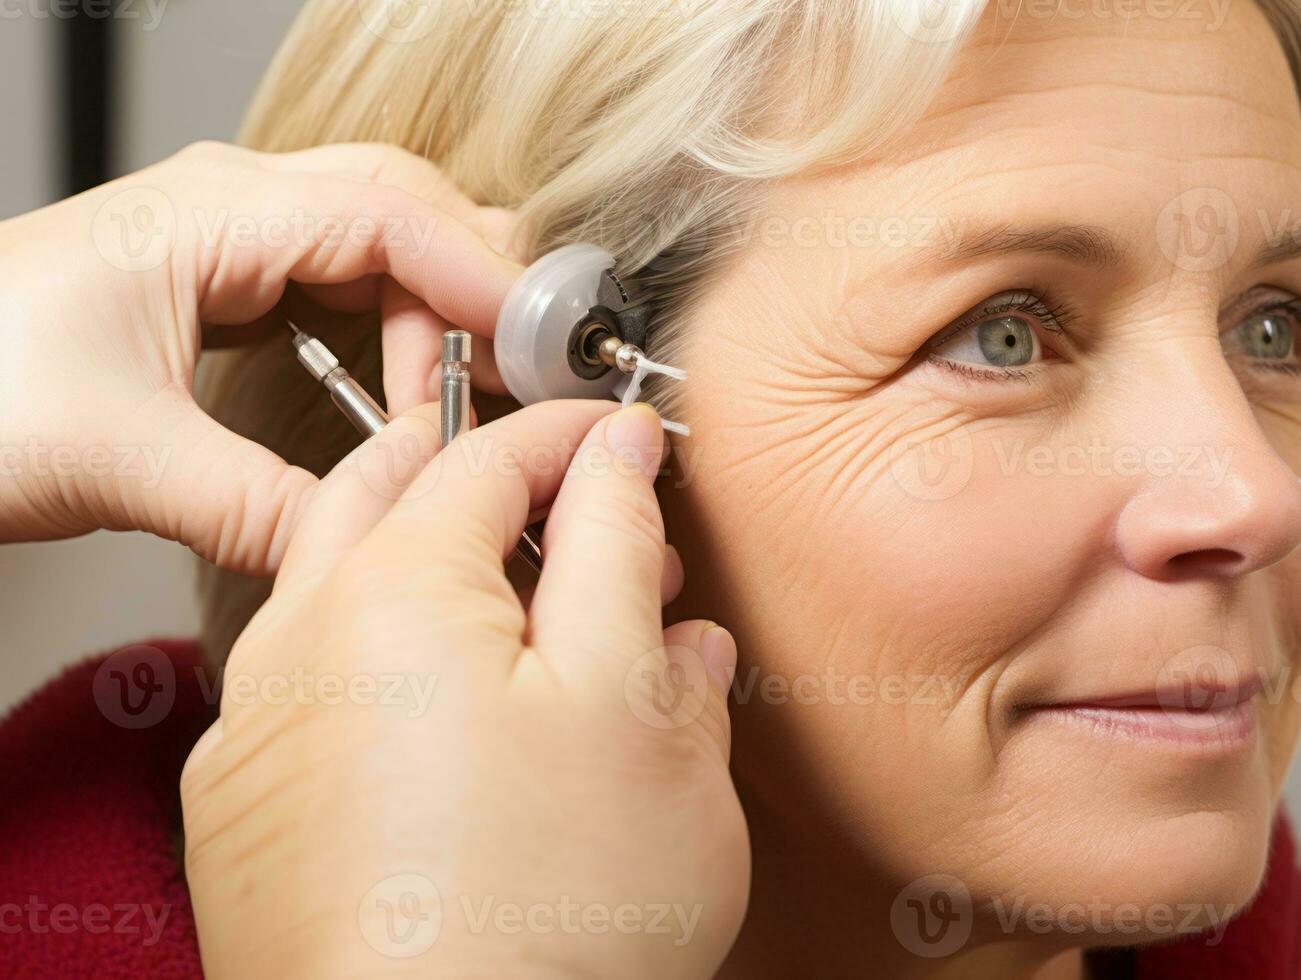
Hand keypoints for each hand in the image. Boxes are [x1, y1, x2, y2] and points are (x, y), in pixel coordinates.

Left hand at [0, 141, 519, 572]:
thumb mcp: (124, 461)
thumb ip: (260, 509)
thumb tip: (364, 547)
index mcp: (213, 215)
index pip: (391, 219)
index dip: (480, 279)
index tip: (539, 349)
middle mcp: (231, 207)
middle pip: (405, 208)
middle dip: (478, 282)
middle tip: (531, 368)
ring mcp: (229, 237)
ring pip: (380, 240)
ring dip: (440, 307)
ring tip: (480, 389)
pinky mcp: (225, 281)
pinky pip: (342, 279)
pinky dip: (395, 324)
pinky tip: (410, 383)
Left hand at [179, 400, 749, 978]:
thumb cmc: (549, 920)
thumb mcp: (633, 703)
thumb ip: (618, 549)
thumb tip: (618, 457)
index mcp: (391, 591)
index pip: (486, 456)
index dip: (568, 434)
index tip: (621, 439)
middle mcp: (296, 644)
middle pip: (385, 493)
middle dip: (473, 467)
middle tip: (552, 480)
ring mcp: (258, 729)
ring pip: (340, 583)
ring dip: (425, 554)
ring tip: (516, 589)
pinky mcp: (247, 806)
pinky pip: (314, 677)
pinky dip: (383, 645)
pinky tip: (449, 698)